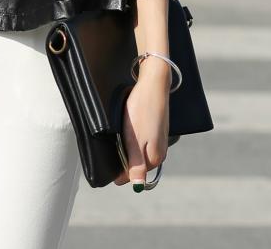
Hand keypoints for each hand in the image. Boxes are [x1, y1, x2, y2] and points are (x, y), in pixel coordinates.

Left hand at [113, 63, 169, 187]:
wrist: (153, 84)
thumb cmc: (141, 111)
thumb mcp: (135, 140)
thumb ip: (136, 165)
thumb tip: (137, 187)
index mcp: (154, 159)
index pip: (131, 175)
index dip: (118, 169)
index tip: (110, 154)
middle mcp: (160, 153)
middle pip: (135, 164)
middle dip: (122, 157)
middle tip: (115, 140)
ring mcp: (160, 141)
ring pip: (138, 152)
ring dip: (127, 146)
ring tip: (121, 132)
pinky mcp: (157, 129)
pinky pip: (142, 140)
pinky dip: (133, 137)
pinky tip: (130, 127)